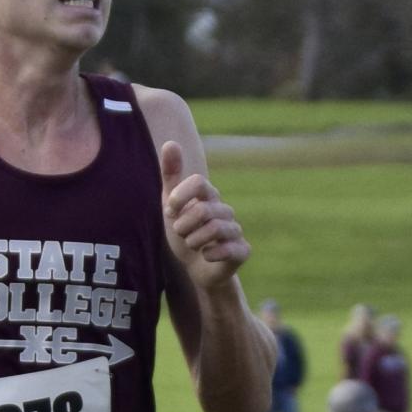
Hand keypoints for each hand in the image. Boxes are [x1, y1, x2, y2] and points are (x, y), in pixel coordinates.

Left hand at [160, 141, 248, 289]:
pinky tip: (206, 256)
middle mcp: (225, 210)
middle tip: (181, 234)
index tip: (169, 211)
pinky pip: (228, 249)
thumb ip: (171, 175)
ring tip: (192, 245)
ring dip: (194, 241)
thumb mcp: (171, 204)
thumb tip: (170, 142)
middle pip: (203, 210)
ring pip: (214, 229)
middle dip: (183, 226)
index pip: (199, 182)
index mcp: (210, 196)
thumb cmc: (183, 233)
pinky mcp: (242, 251)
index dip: (181, 197)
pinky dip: (210, 254)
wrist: (193, 269)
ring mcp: (235, 230)